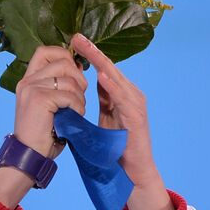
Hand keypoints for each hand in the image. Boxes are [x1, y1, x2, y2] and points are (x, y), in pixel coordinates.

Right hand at [14, 45, 87, 159]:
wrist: (30, 156)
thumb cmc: (43, 135)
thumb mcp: (49, 105)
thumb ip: (58, 86)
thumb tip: (79, 67)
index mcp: (28, 80)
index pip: (45, 51)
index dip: (64, 56)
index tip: (75, 73)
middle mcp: (28, 81)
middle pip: (62, 61)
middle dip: (78, 78)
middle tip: (80, 97)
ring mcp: (32, 88)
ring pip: (69, 79)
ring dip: (80, 96)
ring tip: (77, 111)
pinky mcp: (40, 99)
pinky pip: (69, 95)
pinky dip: (78, 107)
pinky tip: (74, 117)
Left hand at [70, 33, 174, 209]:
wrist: (132, 173)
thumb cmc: (116, 149)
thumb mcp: (103, 120)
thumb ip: (100, 101)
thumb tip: (81, 86)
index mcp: (120, 95)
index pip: (103, 70)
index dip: (88, 55)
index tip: (72, 41)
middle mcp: (130, 95)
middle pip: (110, 69)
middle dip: (93, 52)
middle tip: (76, 37)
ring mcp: (135, 106)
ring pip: (117, 80)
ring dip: (102, 64)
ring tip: (87, 50)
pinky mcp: (137, 119)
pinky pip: (124, 100)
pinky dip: (114, 88)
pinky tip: (103, 77)